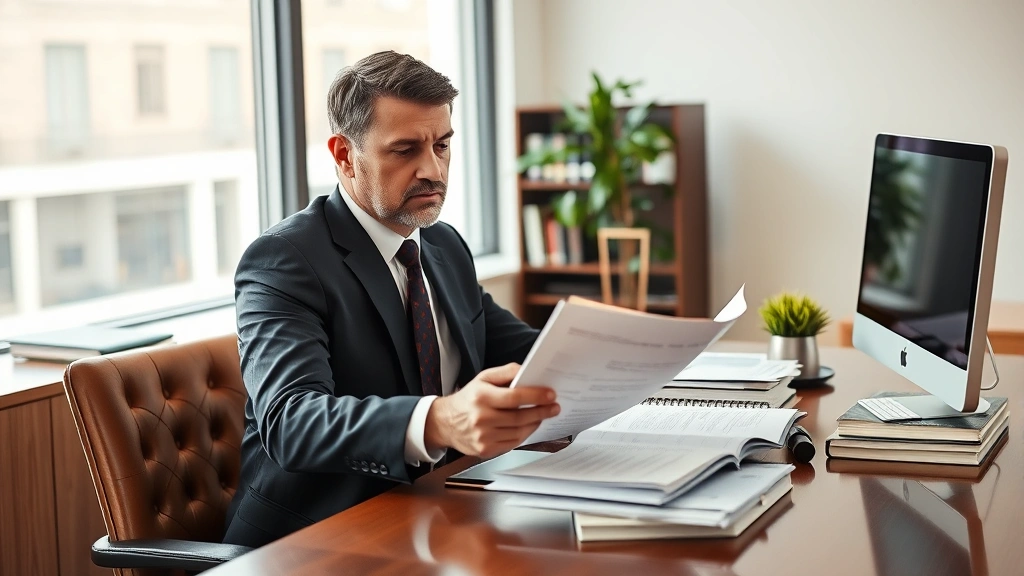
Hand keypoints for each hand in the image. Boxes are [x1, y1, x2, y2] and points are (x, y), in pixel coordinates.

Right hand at [424, 363, 558, 457]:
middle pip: (519, 417)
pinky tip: (529, 426)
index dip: (535, 396)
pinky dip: (525, 435)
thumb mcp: (483, 378)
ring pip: (518, 432)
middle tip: (554, 407)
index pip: (514, 397)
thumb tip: (527, 371)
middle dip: (541, 411)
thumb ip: (506, 372)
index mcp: (481, 397)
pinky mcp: (485, 450)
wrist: (445, 423)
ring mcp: (483, 436)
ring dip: (535, 423)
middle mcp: (481, 418)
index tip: (550, 394)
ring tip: (543, 415)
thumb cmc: (468, 398)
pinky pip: (512, 443)